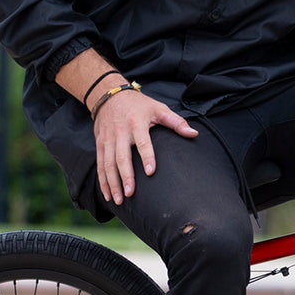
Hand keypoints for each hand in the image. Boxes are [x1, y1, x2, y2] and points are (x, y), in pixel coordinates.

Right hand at [92, 89, 197, 204]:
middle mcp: (120, 132)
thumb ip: (176, 122)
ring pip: (108, 163)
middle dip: (125, 176)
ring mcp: (108, 139)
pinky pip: (100, 164)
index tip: (150, 172)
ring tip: (118, 200)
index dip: (147, 157)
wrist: (109, 94)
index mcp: (137, 123)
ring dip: (112, 183)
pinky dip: (102, 181)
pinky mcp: (100, 144)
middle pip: (121, 157)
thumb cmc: (139, 105)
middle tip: (130, 194)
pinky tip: (107, 195)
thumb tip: (194, 133)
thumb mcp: (158, 108)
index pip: (142, 142)